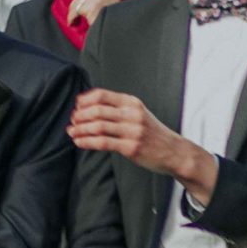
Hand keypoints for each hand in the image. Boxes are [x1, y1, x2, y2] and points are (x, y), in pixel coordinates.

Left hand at [70, 89, 212, 189]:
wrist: (174, 152)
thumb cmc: (152, 133)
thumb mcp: (138, 113)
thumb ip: (117, 109)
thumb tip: (87, 107)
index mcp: (132, 103)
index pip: (102, 95)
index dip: (85, 100)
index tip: (76, 106)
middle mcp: (132, 114)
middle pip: (97, 110)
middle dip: (80, 116)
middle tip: (72, 121)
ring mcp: (132, 131)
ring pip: (98, 126)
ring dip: (80, 129)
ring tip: (72, 132)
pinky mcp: (131, 147)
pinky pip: (103, 143)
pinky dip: (87, 142)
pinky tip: (79, 142)